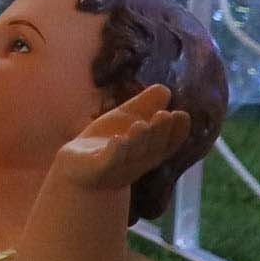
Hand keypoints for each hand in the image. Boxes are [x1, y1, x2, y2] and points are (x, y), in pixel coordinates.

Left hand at [54, 81, 202, 196]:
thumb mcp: (127, 120)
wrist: (77, 171)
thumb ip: (145, 105)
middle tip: (164, 115)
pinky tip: (117, 138)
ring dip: (137, 139)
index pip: (169, 142)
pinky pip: (108, 162)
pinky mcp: (96, 169)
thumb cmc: (108, 142)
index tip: (182, 114)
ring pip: (131, 153)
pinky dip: (114, 151)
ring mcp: (118, 167)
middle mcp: (139, 161)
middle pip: (152, 147)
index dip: (177, 131)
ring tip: (141, 124)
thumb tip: (165, 89)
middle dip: (158, 131)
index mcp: (150, 150)